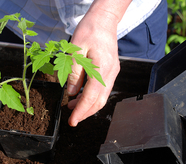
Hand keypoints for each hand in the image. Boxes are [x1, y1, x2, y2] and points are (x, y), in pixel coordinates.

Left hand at [67, 3, 121, 126]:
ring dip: (88, 104)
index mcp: (102, 68)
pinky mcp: (111, 70)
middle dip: (86, 112)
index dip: (81, 110)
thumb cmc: (89, 30)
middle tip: (72, 118)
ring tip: (72, 106)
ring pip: (102, 96)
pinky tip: (81, 95)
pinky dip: (92, 96)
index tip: (72, 121)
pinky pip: (102, 88)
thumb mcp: (75, 50)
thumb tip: (72, 93)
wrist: (104, 20)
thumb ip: (74, 72)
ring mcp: (113, 72)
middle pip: (100, 100)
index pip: (91, 96)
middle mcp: (111, 72)